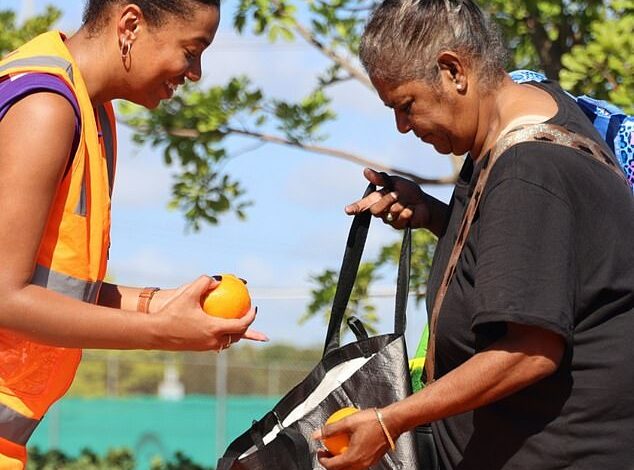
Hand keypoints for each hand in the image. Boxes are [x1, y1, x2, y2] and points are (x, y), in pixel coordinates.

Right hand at [152, 276, 267, 350]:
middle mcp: (212, 340)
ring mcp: (205, 347)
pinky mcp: (198, 349)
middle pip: (237, 336)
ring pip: (227, 342)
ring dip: (234, 334)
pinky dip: (222, 335)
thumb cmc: (171, 312)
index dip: (251, 317)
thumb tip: (219, 279)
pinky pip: (215, 343)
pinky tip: (218, 327)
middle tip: (248, 315)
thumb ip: (204, 282)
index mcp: (214, 328)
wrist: (154, 333)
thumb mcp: (187, 293)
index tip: (253, 307)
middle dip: (247, 328)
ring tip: (237, 323)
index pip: (241, 325)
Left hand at [312, 408, 392, 469]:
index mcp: (354, 457)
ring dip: (341, 461)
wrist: (392, 422)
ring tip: (336, 450)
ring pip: (350, 467)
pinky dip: (350, 457)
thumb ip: (331, 429)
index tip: (319, 451)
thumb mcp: (348, 422)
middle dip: (330, 463)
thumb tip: (317, 434)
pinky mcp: (374, 458)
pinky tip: (349, 445)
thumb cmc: (373, 421)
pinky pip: (358, 462)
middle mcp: (362, 464)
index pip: (332, 466)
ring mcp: (369, 462)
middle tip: (326, 451)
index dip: (322, 459)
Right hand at [345, 168, 429, 228]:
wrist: (425, 203)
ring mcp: (389, 220)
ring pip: (389, 214)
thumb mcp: (394, 182)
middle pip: (375, 210)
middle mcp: (380, 211)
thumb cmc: (407, 191)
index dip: (355, 208)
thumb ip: (380, 179)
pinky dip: (408, 211)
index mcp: (376, 199)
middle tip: (397, 194)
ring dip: (400, 205)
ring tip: (406, 202)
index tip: (347, 210)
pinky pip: (401, 219)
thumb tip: (365, 170)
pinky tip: (412, 210)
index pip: (362, 205)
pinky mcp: (400, 226)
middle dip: (387, 200)